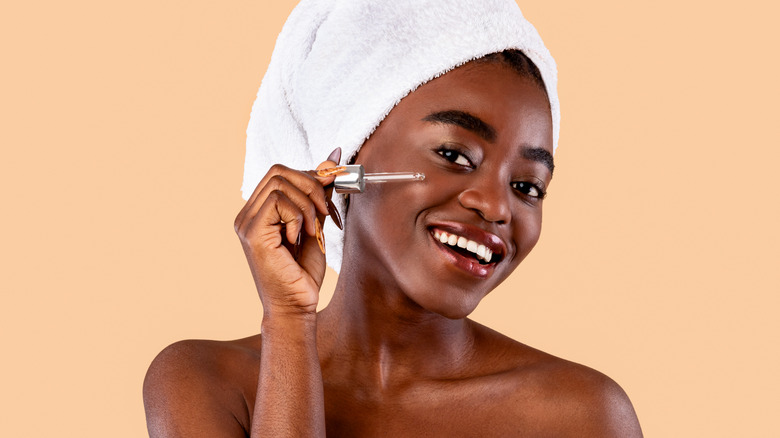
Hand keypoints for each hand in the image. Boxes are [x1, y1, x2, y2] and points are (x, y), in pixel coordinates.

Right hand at [234, 149, 341, 316]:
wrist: (297, 307)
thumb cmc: (303, 273)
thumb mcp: (316, 225)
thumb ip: (319, 195)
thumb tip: (334, 159)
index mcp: (259, 211)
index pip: (281, 173)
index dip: (311, 176)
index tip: (333, 188)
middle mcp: (247, 214)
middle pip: (279, 171)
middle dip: (311, 186)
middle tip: (326, 212)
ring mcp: (246, 223)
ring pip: (280, 183)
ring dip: (307, 204)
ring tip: (314, 230)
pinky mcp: (251, 233)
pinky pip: (278, 202)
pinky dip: (298, 217)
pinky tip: (299, 238)